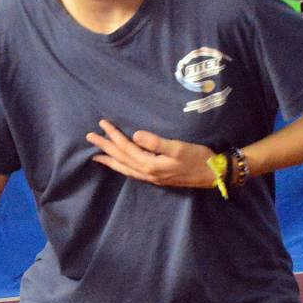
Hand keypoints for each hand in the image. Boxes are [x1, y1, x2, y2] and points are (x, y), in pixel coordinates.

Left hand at [86, 119, 216, 188]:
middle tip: (90, 137)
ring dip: (110, 160)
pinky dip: (121, 167)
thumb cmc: (197, 158)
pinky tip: (119, 165)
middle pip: (121, 158)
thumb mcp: (178, 147)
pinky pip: (132, 172)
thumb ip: (156, 142)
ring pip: (124, 168)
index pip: (126, 147)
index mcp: (150, 164)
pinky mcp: (157, 178)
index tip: (102, 124)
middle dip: (105, 147)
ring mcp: (151, 177)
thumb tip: (135, 135)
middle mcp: (147, 173)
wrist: (213, 175)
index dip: (113, 135)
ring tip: (97, 155)